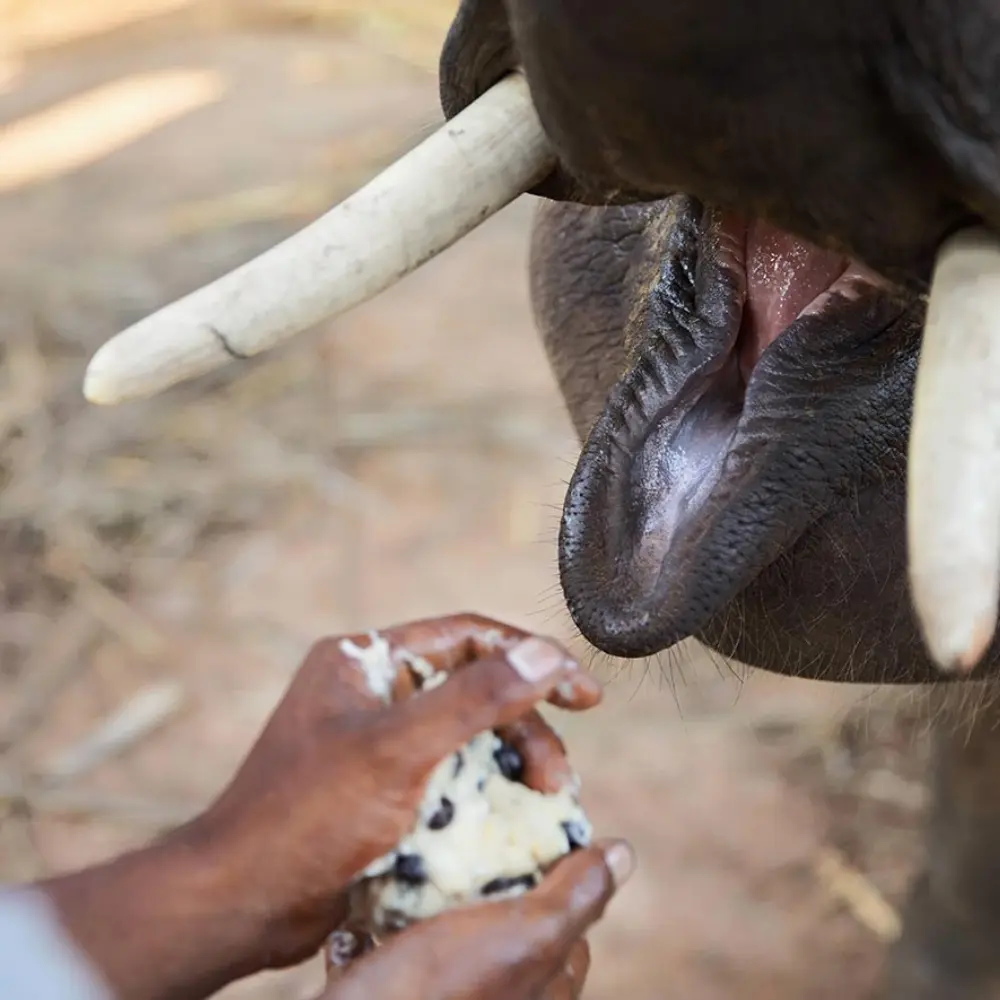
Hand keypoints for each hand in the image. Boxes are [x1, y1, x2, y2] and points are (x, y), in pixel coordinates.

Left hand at [187, 612, 604, 970]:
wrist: (242, 900)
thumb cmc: (307, 817)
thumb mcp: (399, 749)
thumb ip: (476, 698)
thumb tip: (546, 654)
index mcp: (364, 660)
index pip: (468, 638)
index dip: (532, 659)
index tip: (584, 695)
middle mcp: (370, 692)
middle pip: (473, 691)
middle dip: (524, 729)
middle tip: (558, 778)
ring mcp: (374, 742)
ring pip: (465, 738)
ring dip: (509, 766)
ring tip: (543, 804)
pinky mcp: (379, 790)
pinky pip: (447, 777)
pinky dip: (482, 793)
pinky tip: (511, 820)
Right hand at [316, 839, 633, 999]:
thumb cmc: (442, 992)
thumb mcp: (524, 936)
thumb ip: (575, 897)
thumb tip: (625, 852)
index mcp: (543, 984)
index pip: (566, 907)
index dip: (550, 859)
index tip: (521, 816)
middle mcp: (501, 992)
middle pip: (503, 910)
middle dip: (484, 869)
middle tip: (462, 824)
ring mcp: (446, 992)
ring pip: (446, 922)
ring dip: (429, 888)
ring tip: (414, 851)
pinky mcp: (394, 987)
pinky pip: (394, 939)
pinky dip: (381, 917)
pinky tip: (372, 899)